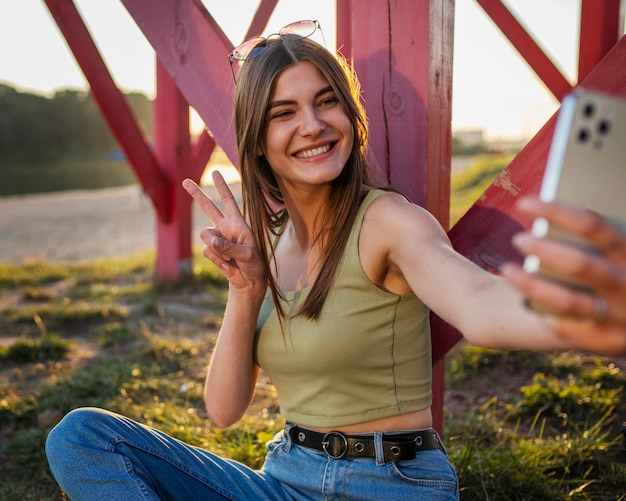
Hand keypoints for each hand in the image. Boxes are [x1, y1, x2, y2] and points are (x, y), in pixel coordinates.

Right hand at [182, 172, 265, 290]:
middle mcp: (226, 228)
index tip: (216, 173)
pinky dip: (216, 259)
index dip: (222, 188)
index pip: (229, 202)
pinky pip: (207, 251)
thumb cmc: (255, 265)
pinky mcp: (212, 251)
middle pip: (208, 207)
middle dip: (197, 194)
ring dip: (218, 249)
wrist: (249, 281)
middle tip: (185, 181)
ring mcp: (217, 239)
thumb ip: (229, 247)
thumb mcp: (247, 255)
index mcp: (238, 223)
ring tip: (232, 259)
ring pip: (205, 235)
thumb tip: (211, 241)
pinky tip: (227, 265)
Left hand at [501, 196, 625, 353]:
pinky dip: (547, 314)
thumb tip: (546, 210)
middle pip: (581, 264)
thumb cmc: (613, 266)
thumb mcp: (612, 249)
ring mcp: (623, 317)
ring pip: (569, 301)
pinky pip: (569, 328)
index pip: (595, 226)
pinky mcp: (608, 341)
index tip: (524, 203)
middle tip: (518, 239)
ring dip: (533, 285)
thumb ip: (593, 234)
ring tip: (507, 270)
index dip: (558, 211)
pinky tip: (527, 303)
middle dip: (545, 249)